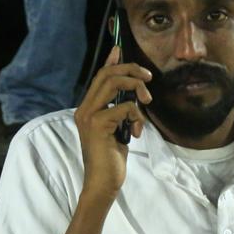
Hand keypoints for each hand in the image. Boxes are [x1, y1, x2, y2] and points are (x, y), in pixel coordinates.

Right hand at [74, 46, 153, 199]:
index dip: (111, 61)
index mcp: (88, 108)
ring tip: (147, 102)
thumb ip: (120, 111)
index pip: (99, 76)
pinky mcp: (98, 124)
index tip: (120, 50)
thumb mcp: (118, 129)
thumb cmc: (111, 159)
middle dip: (131, 70)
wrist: (103, 182)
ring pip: (114, 83)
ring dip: (136, 88)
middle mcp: (84, 108)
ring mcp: (89, 115)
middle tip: (148, 77)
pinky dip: (136, 116)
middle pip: (107, 74)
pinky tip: (136, 131)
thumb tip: (133, 95)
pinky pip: (124, 107)